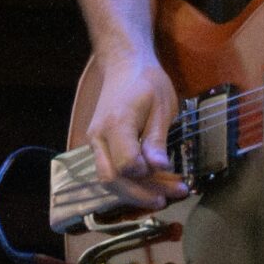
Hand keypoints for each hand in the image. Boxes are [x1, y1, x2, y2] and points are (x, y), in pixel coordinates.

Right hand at [85, 53, 189, 210]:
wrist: (124, 65)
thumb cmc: (148, 82)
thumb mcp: (161, 106)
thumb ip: (157, 139)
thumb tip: (159, 167)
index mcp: (117, 122)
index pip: (126, 163)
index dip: (146, 175)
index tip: (169, 171)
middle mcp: (99, 136)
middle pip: (112, 179)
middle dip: (140, 195)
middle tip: (168, 199)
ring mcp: (95, 142)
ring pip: (107, 180)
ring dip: (134, 193)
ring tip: (162, 197)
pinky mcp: (98, 146)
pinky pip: (109, 171)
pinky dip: (127, 184)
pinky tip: (149, 186)